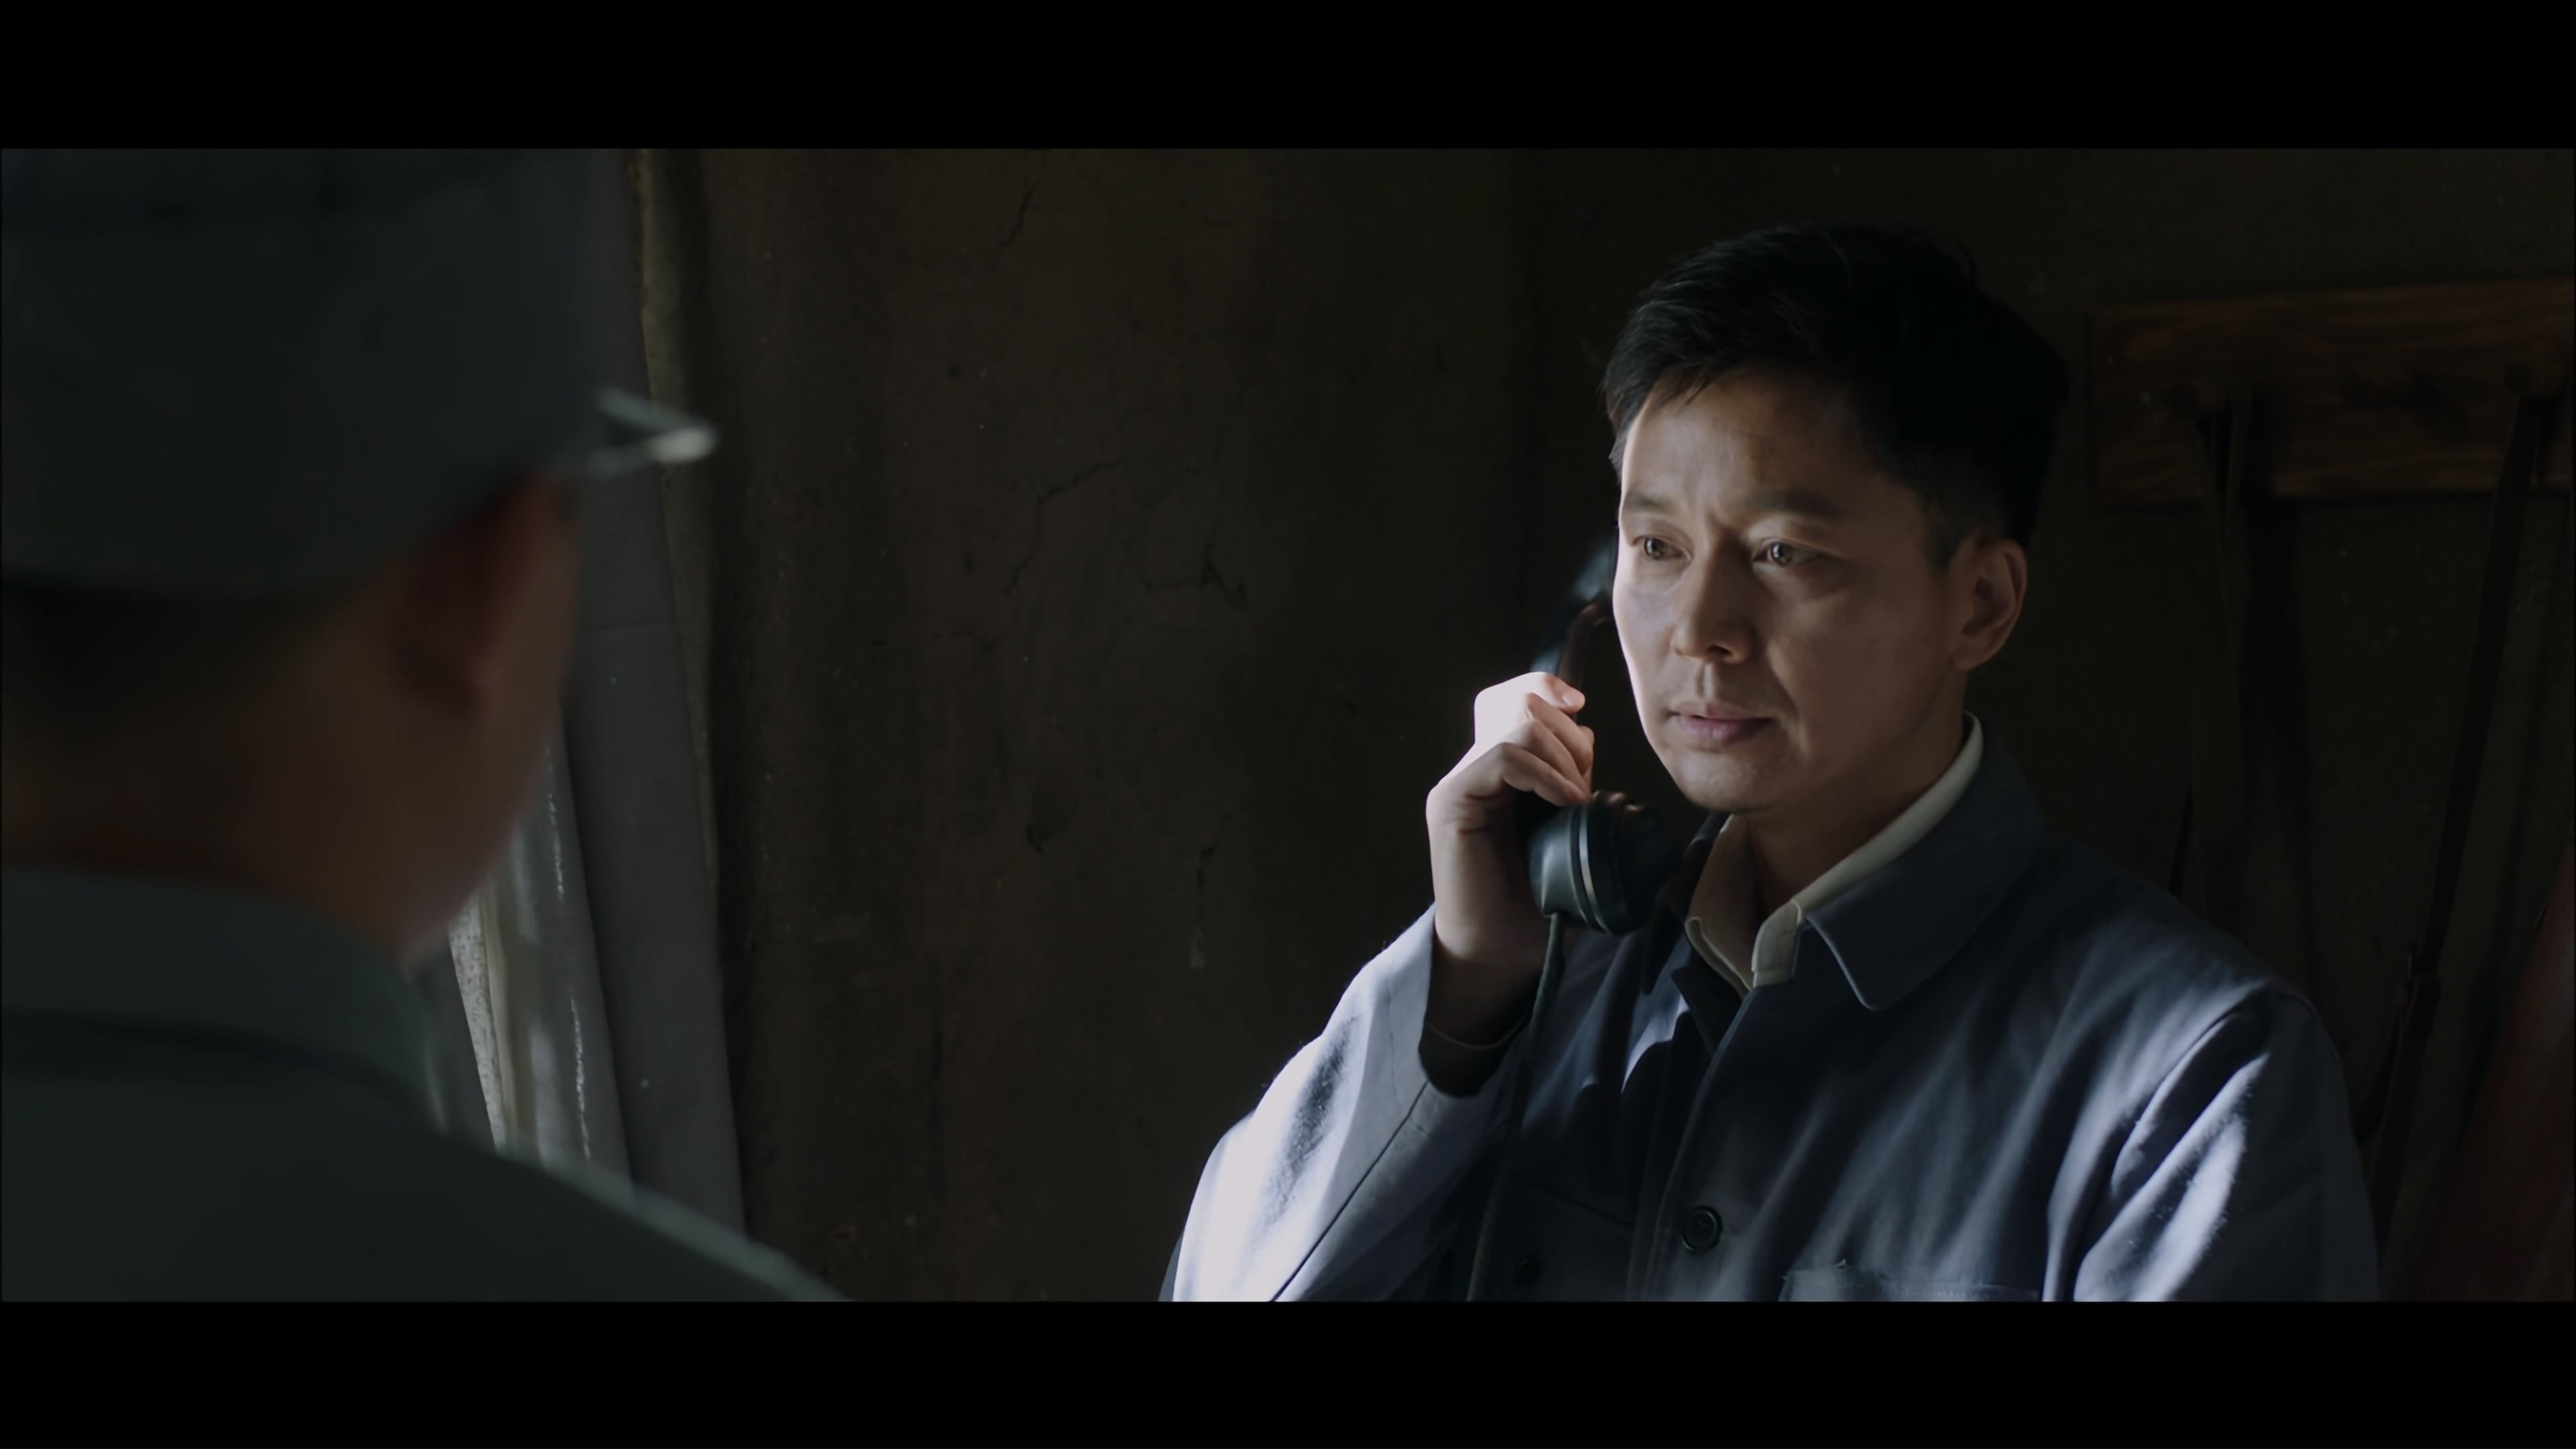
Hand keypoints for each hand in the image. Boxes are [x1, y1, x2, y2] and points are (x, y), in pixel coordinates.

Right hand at [1423, 672, 1593, 1043]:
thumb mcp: (1571, 834)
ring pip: (1520, 726)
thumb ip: (1577, 790)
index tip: (1580, 705)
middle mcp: (1477, 768)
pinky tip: (1564, 805)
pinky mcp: (1452, 801)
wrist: (1500, 952)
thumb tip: (1599, 749)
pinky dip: (1543, 774)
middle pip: (1525, 703)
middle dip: (1571, 738)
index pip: (1516, 697)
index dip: (1547, 687)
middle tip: (1582, 790)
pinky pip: (1502, 757)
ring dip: (1563, 761)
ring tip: (1574, 804)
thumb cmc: (1537, 903)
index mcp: (1503, 770)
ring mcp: (1462, 782)